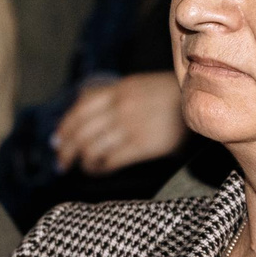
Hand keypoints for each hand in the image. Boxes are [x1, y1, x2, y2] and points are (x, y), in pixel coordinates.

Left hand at [53, 73, 184, 174]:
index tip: (56, 141)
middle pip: (81, 131)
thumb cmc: (169, 96)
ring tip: (82, 168)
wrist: (200, 102)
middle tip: (61, 163)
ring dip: (82, 162)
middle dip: (66, 150)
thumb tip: (81, 101)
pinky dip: (100, 169)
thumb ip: (111, 93)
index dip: (64, 128)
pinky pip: (111, 160)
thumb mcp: (137, 85)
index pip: (80, 110)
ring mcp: (130, 126)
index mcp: (118, 90)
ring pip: (92, 148)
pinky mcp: (142, 145)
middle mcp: (120, 107)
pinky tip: (99, 171)